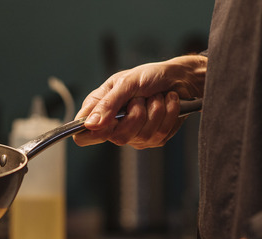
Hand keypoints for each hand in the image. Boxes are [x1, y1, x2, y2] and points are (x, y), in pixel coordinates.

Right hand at [73, 54, 206, 148]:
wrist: (179, 77)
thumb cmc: (149, 76)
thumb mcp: (126, 82)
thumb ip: (107, 104)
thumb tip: (90, 124)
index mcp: (99, 111)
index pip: (83, 135)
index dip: (91, 132)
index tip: (108, 120)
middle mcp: (114, 126)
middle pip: (116, 137)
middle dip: (136, 113)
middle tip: (141, 98)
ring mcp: (134, 136)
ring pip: (141, 135)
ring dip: (155, 110)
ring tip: (156, 97)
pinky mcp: (153, 139)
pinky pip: (160, 134)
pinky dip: (168, 113)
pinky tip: (167, 102)